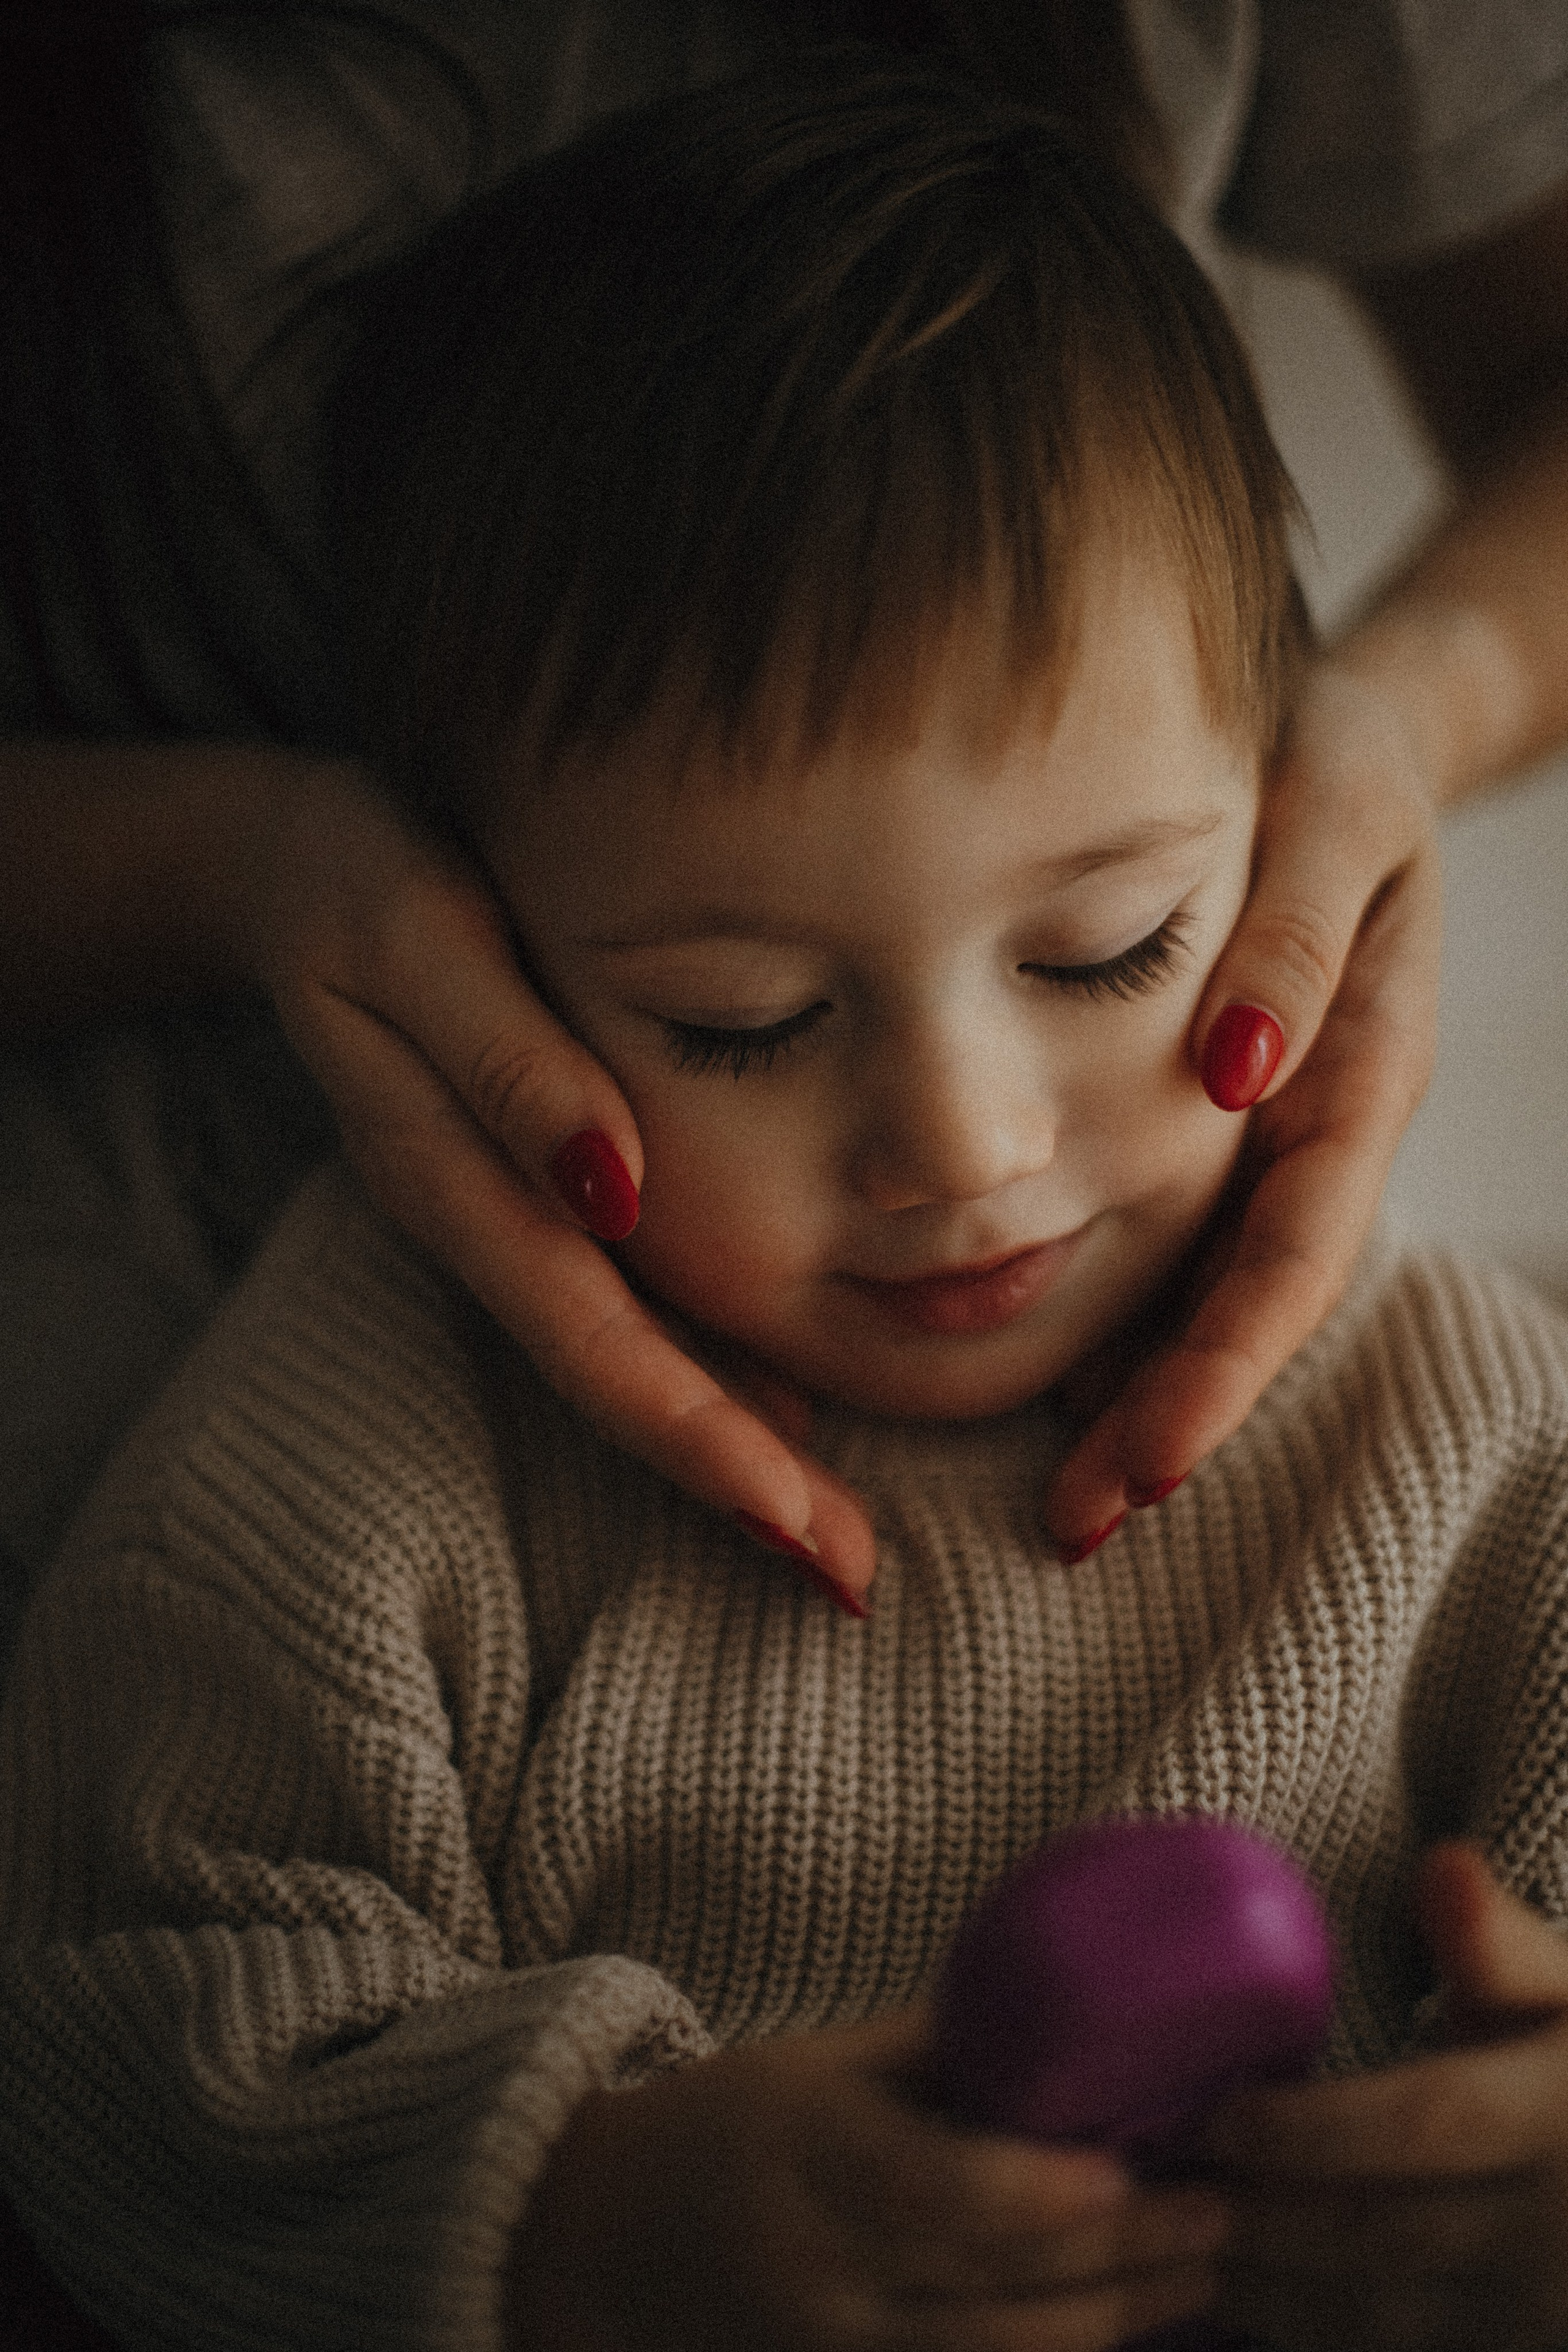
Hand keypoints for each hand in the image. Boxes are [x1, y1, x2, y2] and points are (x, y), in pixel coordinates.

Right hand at [250, 761, 875, 1602]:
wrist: (284, 856)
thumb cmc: (360, 870)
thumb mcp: (413, 935)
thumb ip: (506, 1062)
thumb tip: (610, 1186)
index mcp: (452, 1177)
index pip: (585, 1338)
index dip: (689, 1434)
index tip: (790, 1523)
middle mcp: (483, 1220)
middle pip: (614, 1379)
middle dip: (730, 1484)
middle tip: (848, 1582)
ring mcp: (506, 1213)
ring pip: (622, 1357)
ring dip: (726, 1447)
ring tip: (831, 1536)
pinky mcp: (533, 1184)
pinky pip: (621, 1301)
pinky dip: (699, 1365)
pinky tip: (782, 1410)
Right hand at [506, 2006, 1230, 2351]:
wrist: (605, 2236)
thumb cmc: (731, 2121)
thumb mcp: (824, 2062)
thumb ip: (941, 2055)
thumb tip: (1075, 2021)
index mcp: (812, 2155)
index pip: (944, 2195)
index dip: (1047, 2194)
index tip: (1136, 2164)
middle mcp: (825, 2265)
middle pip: (994, 2287)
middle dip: (1122, 2260)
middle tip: (1220, 2214)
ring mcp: (833, 2346)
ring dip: (1113, 2322)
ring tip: (1204, 2273)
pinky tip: (1126, 2329)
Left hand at [1046, 660, 1442, 1552]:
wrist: (1342, 731)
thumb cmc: (1334, 760)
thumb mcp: (1336, 814)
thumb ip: (1296, 937)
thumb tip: (1237, 1069)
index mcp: (1358, 1076)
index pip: (1292, 1256)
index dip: (1224, 1366)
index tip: (1145, 1460)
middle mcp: (1314, 1128)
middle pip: (1250, 1310)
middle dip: (1172, 1421)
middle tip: (1074, 1523)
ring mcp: (1271, 1136)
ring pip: (1214, 1294)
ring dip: (1145, 1398)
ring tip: (1060, 1498)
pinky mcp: (1222, 1123)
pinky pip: (1180, 1241)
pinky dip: (1129, 1317)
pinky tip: (1056, 1380)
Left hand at [1202, 1843, 1567, 2350]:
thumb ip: (1501, 1943)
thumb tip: (1444, 1863)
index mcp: (1565, 2123)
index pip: (1423, 2127)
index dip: (1308, 2130)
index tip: (1215, 2117)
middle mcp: (1559, 2240)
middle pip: (1383, 2232)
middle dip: (1260, 2212)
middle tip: (1154, 2186)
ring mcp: (1541, 2323)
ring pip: (1381, 2319)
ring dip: (1270, 2287)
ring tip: (1174, 2242)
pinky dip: (1316, 2336)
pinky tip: (1247, 2299)